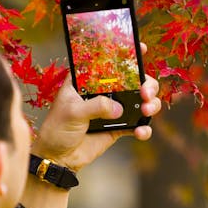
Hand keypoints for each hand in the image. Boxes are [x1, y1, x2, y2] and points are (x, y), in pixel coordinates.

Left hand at [31, 55, 160, 171]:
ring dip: (150, 104)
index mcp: (87, 81)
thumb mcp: (72, 112)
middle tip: (146, 92)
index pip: (108, 61)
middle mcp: (103, 92)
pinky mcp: (118, 128)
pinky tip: (141, 132)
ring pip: (140, 101)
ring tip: (146, 111)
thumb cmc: (57, 130)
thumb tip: (117, 108)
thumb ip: (95, 106)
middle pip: (133, 80)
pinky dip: (143, 128)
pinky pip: (137, 124)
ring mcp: (112, 110)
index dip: (126, 53)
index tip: (141, 49)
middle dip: (147, 83)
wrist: (58, 158)